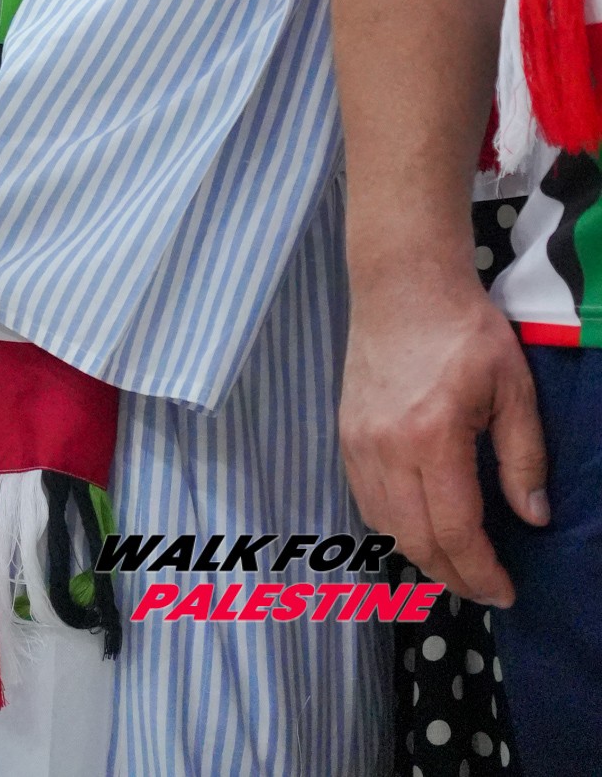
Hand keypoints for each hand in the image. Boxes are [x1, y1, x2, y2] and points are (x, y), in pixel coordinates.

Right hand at [340, 271, 547, 605]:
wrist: (402, 283)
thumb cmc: (465, 329)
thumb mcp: (513, 386)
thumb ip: (524, 456)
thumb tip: (532, 518)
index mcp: (432, 436)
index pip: (455, 530)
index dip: (481, 572)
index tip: (505, 592)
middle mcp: (387, 448)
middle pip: (416, 540)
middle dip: (453, 576)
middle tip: (484, 588)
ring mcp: (358, 442)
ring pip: (385, 526)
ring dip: (422, 555)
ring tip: (456, 563)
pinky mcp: (344, 433)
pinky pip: (366, 500)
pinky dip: (394, 525)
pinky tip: (420, 524)